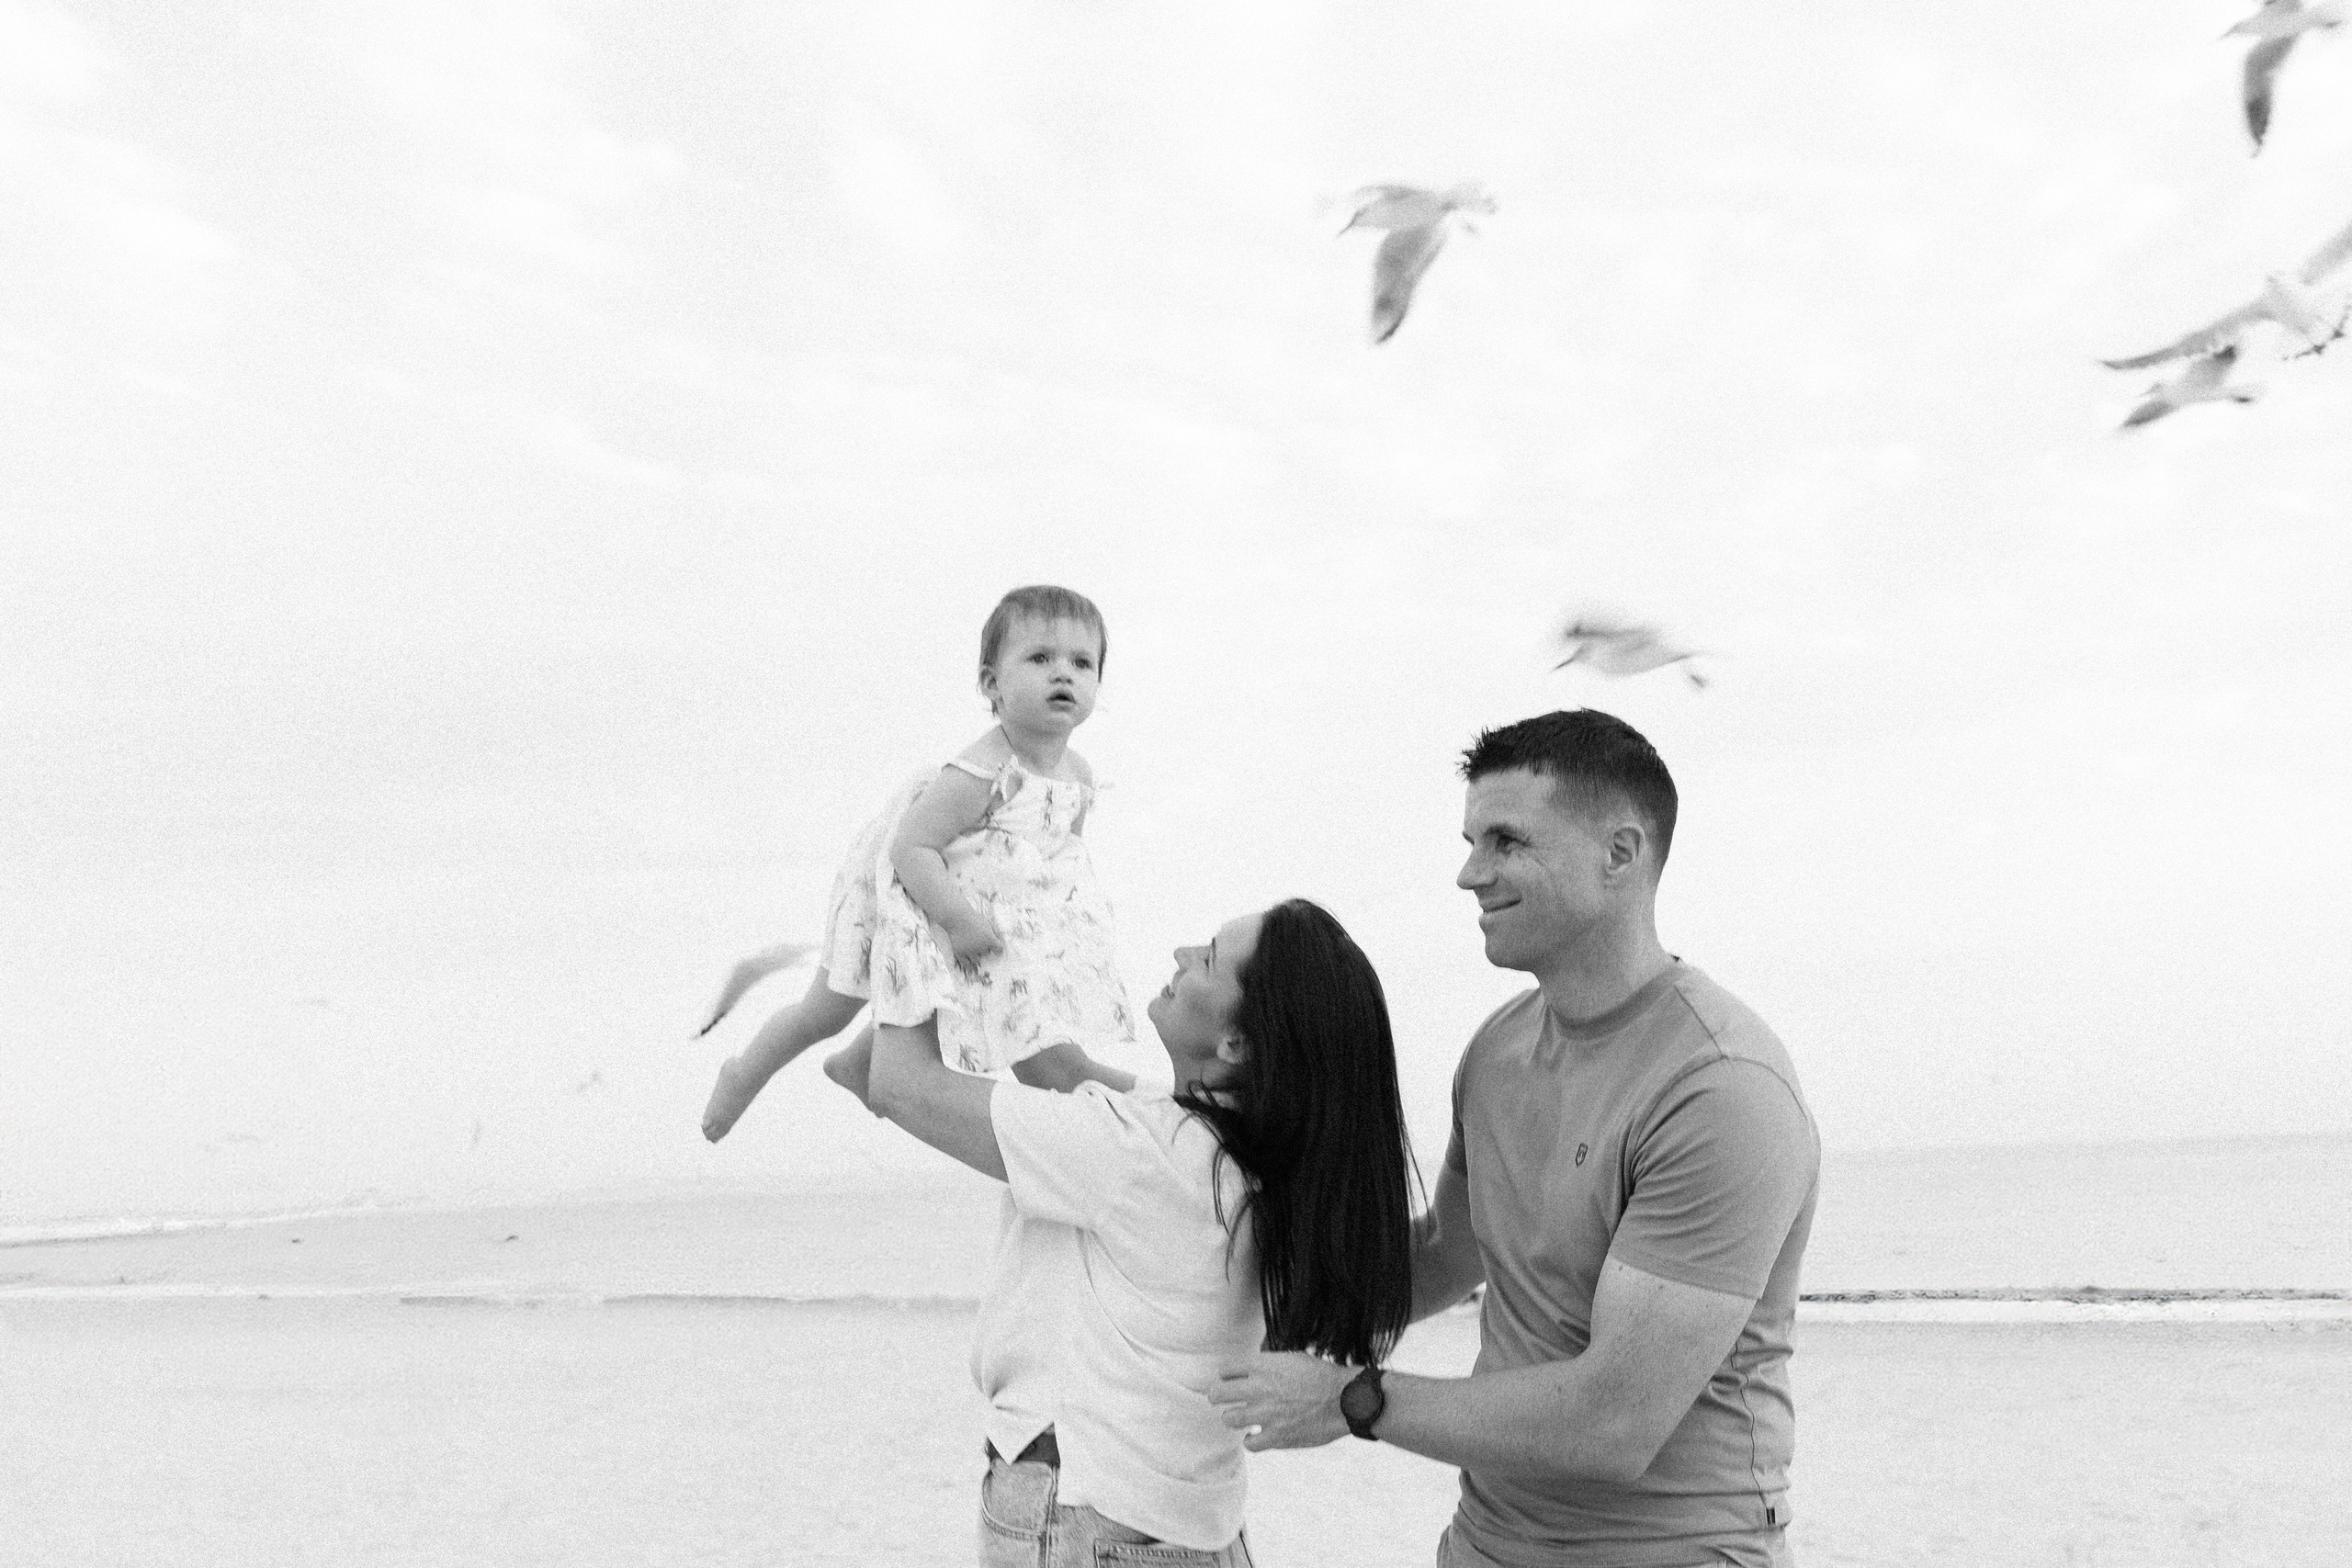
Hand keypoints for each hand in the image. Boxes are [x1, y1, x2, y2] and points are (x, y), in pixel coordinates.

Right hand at [945, 915, 1003, 967]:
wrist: (957, 917)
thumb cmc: (973, 918)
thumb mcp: (988, 923)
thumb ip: (996, 932)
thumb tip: (999, 941)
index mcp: (989, 939)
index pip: (999, 950)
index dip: (997, 949)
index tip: (996, 948)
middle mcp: (981, 947)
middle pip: (987, 954)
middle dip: (984, 949)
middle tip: (979, 942)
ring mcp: (970, 951)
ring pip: (977, 960)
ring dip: (977, 956)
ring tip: (973, 951)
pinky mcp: (960, 953)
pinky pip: (967, 965)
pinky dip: (970, 966)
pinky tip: (971, 967)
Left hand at [1208, 1352, 1352, 1450]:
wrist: (1343, 1399)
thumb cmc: (1321, 1376)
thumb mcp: (1292, 1358)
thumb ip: (1267, 1363)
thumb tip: (1251, 1366)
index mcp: (1263, 1365)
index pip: (1225, 1369)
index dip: (1226, 1375)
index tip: (1230, 1380)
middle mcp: (1260, 1388)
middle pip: (1217, 1394)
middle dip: (1216, 1396)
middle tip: (1220, 1400)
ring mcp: (1266, 1414)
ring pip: (1229, 1419)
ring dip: (1234, 1418)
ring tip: (1241, 1417)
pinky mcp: (1276, 1436)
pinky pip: (1249, 1444)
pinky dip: (1251, 1440)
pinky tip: (1256, 1436)